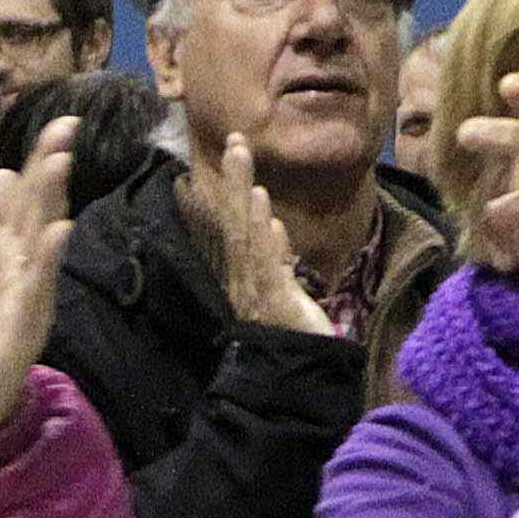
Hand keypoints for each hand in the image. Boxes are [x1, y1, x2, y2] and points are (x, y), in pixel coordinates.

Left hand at [0, 119, 79, 440]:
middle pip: (39, 212)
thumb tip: (3, 172)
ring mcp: (26, 299)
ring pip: (41, 243)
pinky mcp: (21, 330)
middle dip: (50, 170)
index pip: (28, 201)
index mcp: (8, 256)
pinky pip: (35, 290)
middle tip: (66, 126)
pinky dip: (47, 261)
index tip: (59, 123)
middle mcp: (25, 272)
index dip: (40, 162)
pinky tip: (57, 232)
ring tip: (59, 162)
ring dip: (51, 202)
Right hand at [208, 135, 335, 337]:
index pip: (231, 227)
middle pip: (233, 221)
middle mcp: (243, 278)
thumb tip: (272, 228)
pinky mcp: (274, 302)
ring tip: (242, 157)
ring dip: (242, 193)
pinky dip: (263, 233)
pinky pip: (266, 262)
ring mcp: (255, 289)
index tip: (223, 156)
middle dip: (232, 179)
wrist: (295, 378)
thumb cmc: (292, 338)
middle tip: (235, 139)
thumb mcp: (285, 291)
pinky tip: (262, 206)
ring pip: (244, 233)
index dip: (224, 193)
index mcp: (245, 275)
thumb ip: (277, 261)